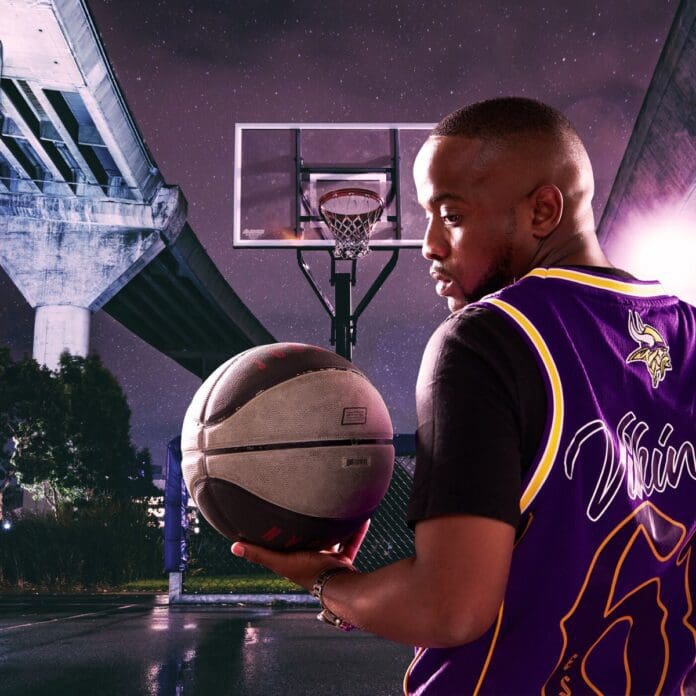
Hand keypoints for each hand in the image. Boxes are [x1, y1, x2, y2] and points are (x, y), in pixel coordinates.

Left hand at [231, 519, 369, 590]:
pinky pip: (351, 542)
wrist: (340, 586)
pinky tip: (361, 517)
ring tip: (336, 508)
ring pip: (332, 539)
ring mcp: (328, 562)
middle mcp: (310, 561)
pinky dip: (356, 531)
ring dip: (335, 526)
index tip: (282, 513)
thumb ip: (260, 554)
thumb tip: (233, 546)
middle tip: (312, 505)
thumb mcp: (281, 561)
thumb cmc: (309, 574)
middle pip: (309, 540)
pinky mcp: (344, 561)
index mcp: (294, 561)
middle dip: (311, 526)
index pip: (285, 545)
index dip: (283, 533)